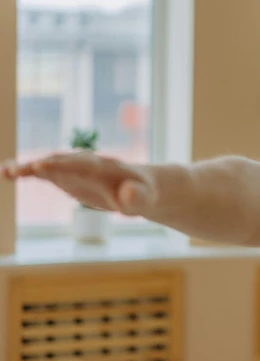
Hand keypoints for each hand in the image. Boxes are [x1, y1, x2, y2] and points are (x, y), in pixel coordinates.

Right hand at [1, 152, 156, 215]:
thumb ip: (137, 198)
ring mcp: (76, 169)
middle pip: (63, 161)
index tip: (42, 165)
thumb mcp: (145, 199)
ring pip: (50, 165)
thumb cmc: (144, 195)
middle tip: (17, 171)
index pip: (83, 164)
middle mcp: (88, 163)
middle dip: (42, 165)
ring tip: (6, 172)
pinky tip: (8, 174)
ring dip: (29, 168)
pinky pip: (46, 173)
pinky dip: (29, 173)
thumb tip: (127, 194)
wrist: (142, 187)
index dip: (64, 164)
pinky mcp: (68, 177)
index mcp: (107, 167)